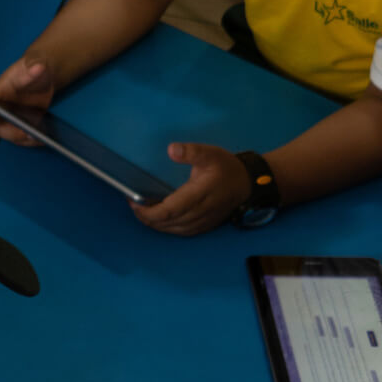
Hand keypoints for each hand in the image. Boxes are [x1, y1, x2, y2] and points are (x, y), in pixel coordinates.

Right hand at [0, 56, 55, 145]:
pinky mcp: (21, 123)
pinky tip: (43, 138)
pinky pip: (22, 136)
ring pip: (10, 133)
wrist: (44, 72)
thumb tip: (38, 67)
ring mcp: (10, 116)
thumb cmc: (34, 64)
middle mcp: (0, 106)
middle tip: (26, 134)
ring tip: (37, 138)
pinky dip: (31, 140)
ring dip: (22, 139)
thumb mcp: (34, 61)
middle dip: (10, 132)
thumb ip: (34, 64)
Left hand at [130, 142, 249, 235]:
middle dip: (147, 217)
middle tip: (134, 204)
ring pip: (172, 229)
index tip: (134, 202)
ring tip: (142, 211)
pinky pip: (180, 231)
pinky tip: (158, 219)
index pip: (169, 210)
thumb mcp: (210, 153)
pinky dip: (166, 227)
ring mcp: (202, 222)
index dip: (149, 211)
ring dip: (155, 223)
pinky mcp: (203, 226)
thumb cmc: (227, 168)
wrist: (248, 184)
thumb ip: (191, 151)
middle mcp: (200, 212)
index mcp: (200, 194)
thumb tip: (171, 150)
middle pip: (167, 222)